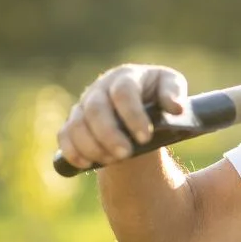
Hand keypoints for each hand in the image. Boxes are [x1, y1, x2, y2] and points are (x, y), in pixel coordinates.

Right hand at [57, 64, 188, 170]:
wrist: (138, 103)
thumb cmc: (157, 93)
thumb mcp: (170, 86)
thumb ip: (174, 93)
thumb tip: (176, 108)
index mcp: (125, 77)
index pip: (124, 92)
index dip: (132, 115)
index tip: (145, 137)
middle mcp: (100, 89)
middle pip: (96, 109)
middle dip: (109, 134)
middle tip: (125, 154)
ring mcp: (84, 105)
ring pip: (77, 124)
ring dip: (92, 146)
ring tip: (112, 160)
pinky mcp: (73, 123)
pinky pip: (65, 136)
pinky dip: (73, 151)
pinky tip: (86, 164)